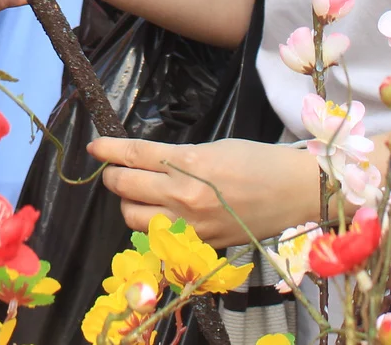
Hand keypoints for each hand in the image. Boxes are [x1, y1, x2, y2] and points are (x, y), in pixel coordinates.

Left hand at [87, 136, 323, 246]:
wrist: (296, 192)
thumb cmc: (259, 160)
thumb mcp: (214, 147)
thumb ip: (178, 157)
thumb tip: (148, 161)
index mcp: (188, 163)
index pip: (134, 155)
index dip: (109, 149)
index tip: (94, 147)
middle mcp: (183, 195)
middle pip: (125, 186)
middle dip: (113, 176)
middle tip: (114, 170)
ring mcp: (190, 223)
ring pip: (134, 218)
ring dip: (128, 203)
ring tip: (137, 194)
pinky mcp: (200, 243)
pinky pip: (161, 236)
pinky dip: (153, 225)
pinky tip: (160, 215)